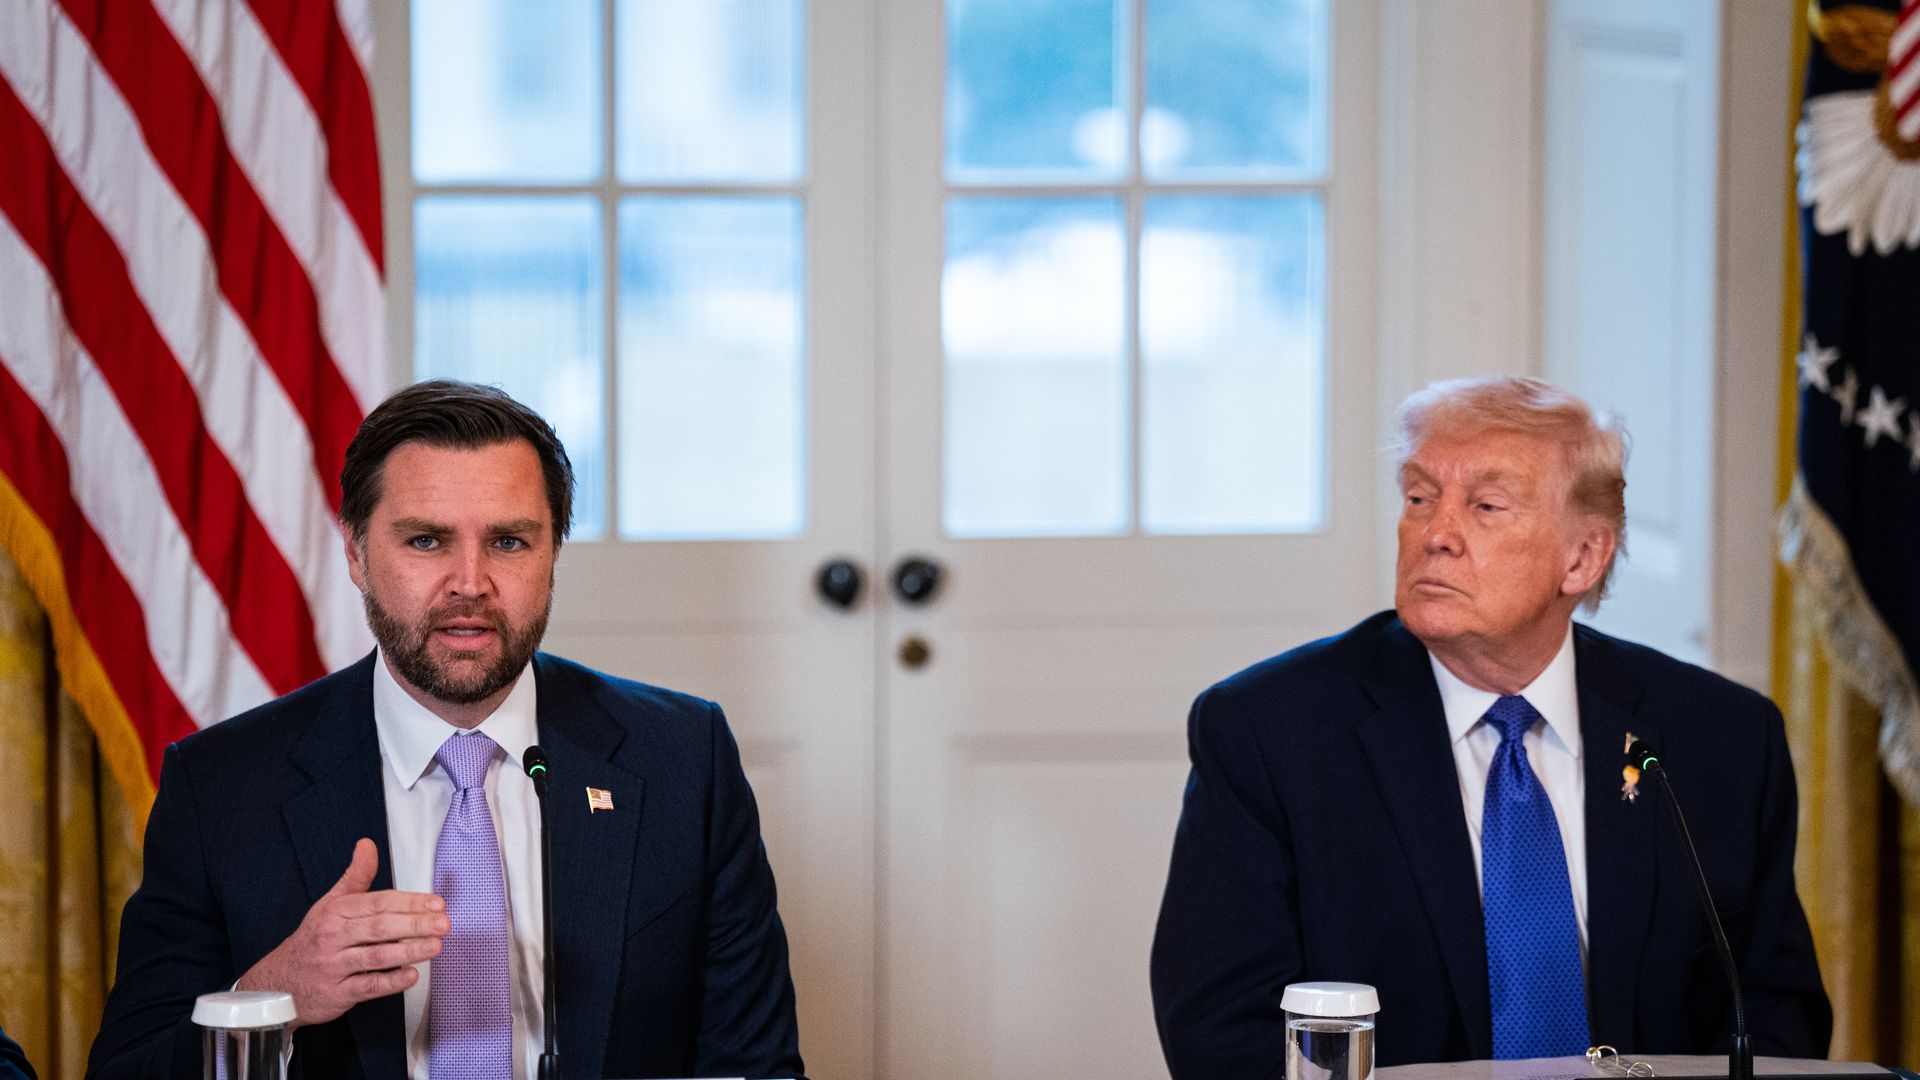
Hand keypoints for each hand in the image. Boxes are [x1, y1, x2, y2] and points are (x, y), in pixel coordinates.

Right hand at [236, 838, 447, 1029]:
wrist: (277, 983)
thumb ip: (355, 877)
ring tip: (436, 946)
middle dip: (415, 924)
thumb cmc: (313, 940)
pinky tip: (411, 975)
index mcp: (335, 912)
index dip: (410, 903)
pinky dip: (390, 981)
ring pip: (376, 956)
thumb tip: (367, 845)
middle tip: (444, 924)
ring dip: (409, 951)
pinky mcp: (337, 993)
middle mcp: (333, 937)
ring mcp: (334, 966)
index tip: (437, 904)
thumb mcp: (329, 905)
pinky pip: (367, 986)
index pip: (378, 903)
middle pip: (379, 927)